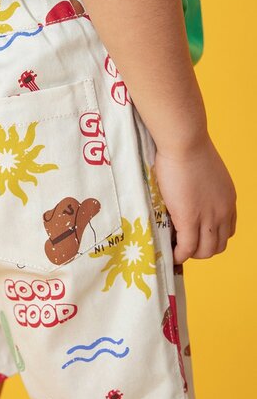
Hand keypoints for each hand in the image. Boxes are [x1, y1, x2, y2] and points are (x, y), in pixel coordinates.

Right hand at [153, 135, 236, 264]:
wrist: (185, 143)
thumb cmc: (188, 150)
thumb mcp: (204, 174)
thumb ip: (201, 190)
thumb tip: (186, 195)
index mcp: (228, 200)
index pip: (227, 231)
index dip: (210, 238)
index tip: (194, 236)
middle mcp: (224, 212)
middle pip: (218, 245)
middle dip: (201, 250)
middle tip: (182, 245)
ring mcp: (208, 217)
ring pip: (206, 251)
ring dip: (191, 255)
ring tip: (175, 250)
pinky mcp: (189, 219)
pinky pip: (187, 248)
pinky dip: (180, 255)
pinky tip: (171, 254)